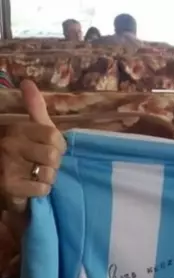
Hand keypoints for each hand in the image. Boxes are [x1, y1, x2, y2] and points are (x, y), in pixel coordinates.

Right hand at [0, 80, 65, 212]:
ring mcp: (8, 165)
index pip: (53, 135)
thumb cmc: (24, 152)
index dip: (59, 145)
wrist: (3, 179)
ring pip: (49, 173)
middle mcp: (9, 144)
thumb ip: (34, 107)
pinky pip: (42, 188)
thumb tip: (27, 82)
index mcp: (16, 129)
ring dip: (48, 177)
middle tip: (43, 164)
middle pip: (53, 155)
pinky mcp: (10, 186)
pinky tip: (32, 186)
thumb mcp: (30, 128)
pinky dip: (42, 190)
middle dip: (54, 163)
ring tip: (37, 175)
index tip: (52, 148)